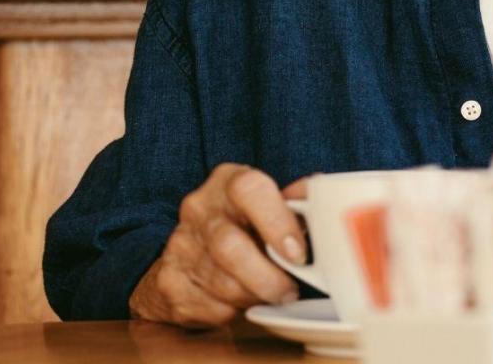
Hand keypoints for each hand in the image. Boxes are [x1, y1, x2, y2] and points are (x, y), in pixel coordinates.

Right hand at [128, 164, 309, 326]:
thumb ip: (296, 204)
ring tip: (272, 295)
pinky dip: (234, 311)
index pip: (249, 189)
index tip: (298, 253)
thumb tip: (322, 201)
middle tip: (290, 290)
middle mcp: (199, 209)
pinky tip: (242, 301)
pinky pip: (210, 307)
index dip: (277, 222)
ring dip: (255, 296)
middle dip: (268, 277)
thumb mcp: (271, 205)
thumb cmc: (246, 225)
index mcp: (228, 181)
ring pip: (222, 284)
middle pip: (230, 247)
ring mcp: (180, 245)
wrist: (189, 253)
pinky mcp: (170, 282)